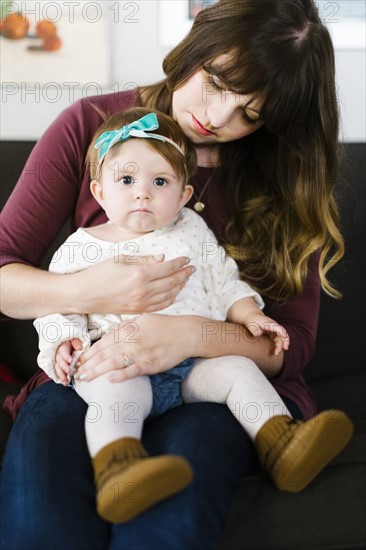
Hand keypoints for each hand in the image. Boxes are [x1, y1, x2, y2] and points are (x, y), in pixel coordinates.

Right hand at [55, 338, 82, 384]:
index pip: (63, 351)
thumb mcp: (75, 339)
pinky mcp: (58, 366)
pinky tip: (65, 383)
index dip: (66, 356)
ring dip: (61, 375)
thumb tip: (79, 347)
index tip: (70, 360)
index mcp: (63, 346)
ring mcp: (58, 360)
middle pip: (59, 361)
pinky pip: (58, 372)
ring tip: (65, 381)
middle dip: (63, 367)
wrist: (68, 343)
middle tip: (69, 371)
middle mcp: (58, 354)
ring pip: (57, 368)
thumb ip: (76, 343)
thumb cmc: (73, 341)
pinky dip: (61, 378)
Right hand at [73, 254, 194, 314]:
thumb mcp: (120, 259)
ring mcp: (140, 303)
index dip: (179, 263)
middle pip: (171, 282)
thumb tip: (162, 258)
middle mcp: (143, 290)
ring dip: (179, 286)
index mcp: (139, 274)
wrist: (83, 295)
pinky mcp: (137, 311)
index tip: (187, 258)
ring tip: (185, 279)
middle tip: (192, 268)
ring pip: (168, 295)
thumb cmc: (98, 273)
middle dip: (184, 274)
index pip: (167, 268)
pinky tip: (174, 293)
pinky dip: (170, 299)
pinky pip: (159, 306)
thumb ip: (143, 259)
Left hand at [74, 314, 197, 382]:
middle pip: (104, 352)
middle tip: (74, 371)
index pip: (103, 341)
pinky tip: (110, 380)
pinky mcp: (151, 364)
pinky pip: (133, 370)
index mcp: (129, 328)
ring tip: (84, 377)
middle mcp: (132, 340)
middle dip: (87, 362)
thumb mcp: (142, 319)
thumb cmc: (164, 326)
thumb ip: (125, 326)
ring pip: (114, 362)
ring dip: (97, 370)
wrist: (186, 333)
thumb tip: (109, 334)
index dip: (89, 351)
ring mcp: (141, 352)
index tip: (78, 359)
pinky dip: (122, 375)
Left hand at [245, 314, 289, 355]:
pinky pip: (278, 339)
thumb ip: (255, 330)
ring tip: (277, 353)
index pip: (278, 327)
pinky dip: (279, 345)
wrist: (252, 317)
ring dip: (281, 345)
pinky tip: (276, 351)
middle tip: (284, 349)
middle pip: (282, 333)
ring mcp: (274, 330)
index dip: (282, 332)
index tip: (284, 336)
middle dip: (285, 341)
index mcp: (270, 323)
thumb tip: (258, 334)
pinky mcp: (273, 333)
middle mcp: (274, 326)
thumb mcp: (251, 325)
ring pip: (281, 338)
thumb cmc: (252, 321)